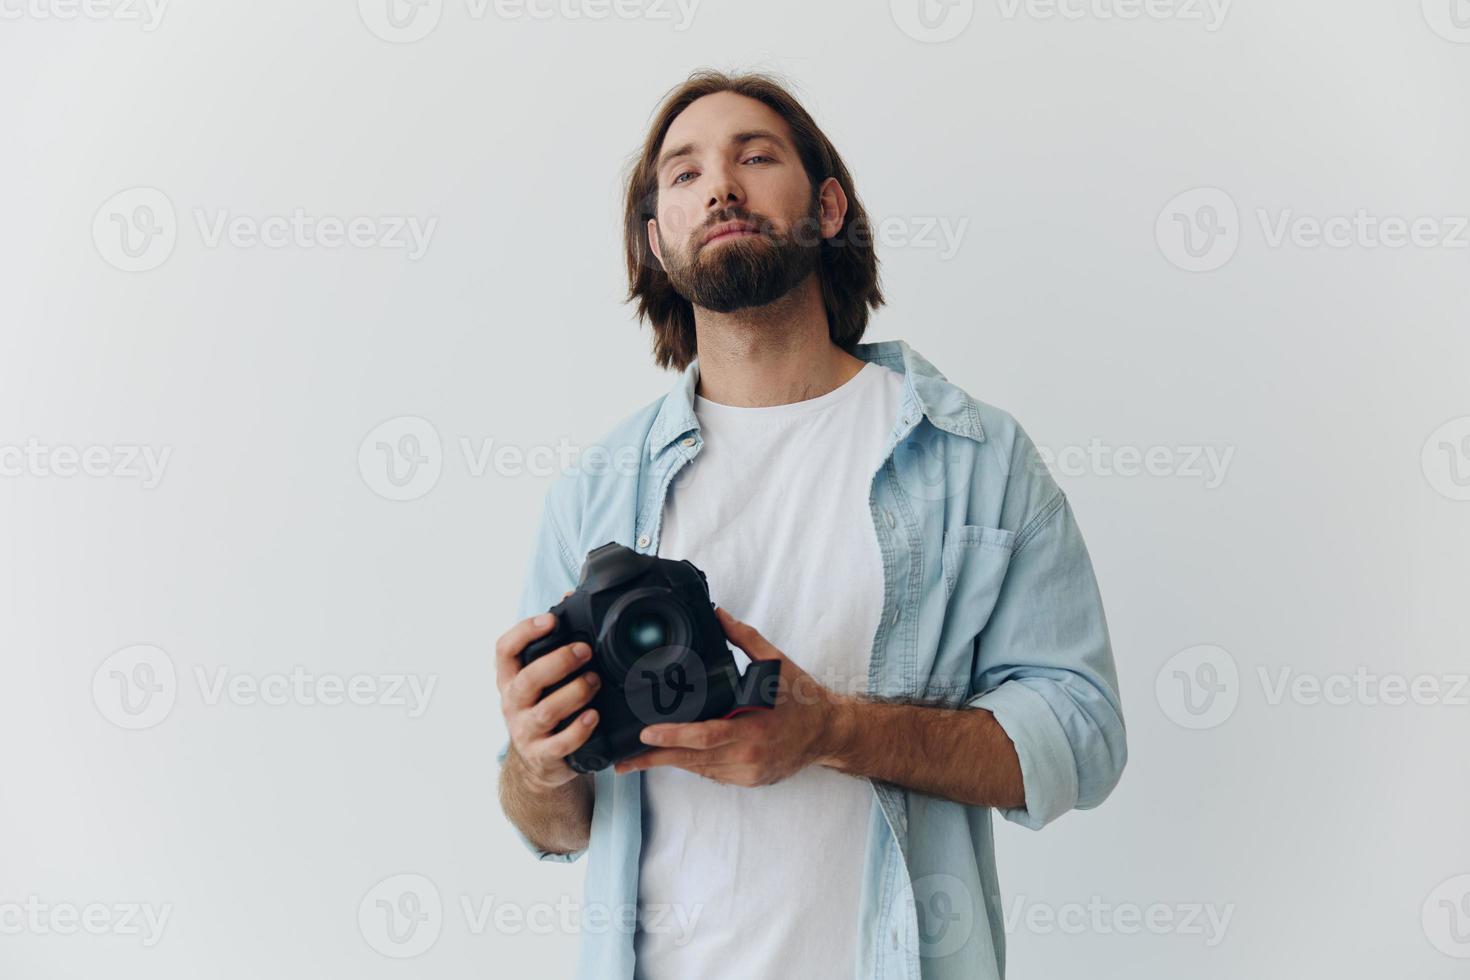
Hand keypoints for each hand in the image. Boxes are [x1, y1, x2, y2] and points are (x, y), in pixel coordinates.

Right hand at [495, 591, 601, 789]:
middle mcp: (514, 704)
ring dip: (574, 693)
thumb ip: (553, 640)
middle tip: (584, 650)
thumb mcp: (541, 677)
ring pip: (546, 711)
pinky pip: (560, 744)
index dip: (525, 632)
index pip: (504, 650)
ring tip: (594, 681)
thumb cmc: (544, 707)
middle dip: (558, 662)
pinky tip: (594, 716)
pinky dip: (579, 729)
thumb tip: (570, 596)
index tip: (551, 620)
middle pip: (527, 680)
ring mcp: (526, 731)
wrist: (538, 763)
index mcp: (510, 679)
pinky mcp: (544, 755)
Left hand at [613, 606, 851, 785]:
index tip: (647, 733)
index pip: (706, 736)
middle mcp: (750, 755)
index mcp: (755, 727)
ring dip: (670, 763)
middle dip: (656, 758)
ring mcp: (748, 772)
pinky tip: (673, 757)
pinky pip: (713, 774)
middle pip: (694, 760)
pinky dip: (693, 764)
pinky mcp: (748, 781)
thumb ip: (744, 638)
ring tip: (637, 759)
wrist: (829, 732)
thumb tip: (717, 613)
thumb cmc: (803, 697)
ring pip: (700, 769)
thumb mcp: (776, 662)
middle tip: (623, 759)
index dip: (674, 736)